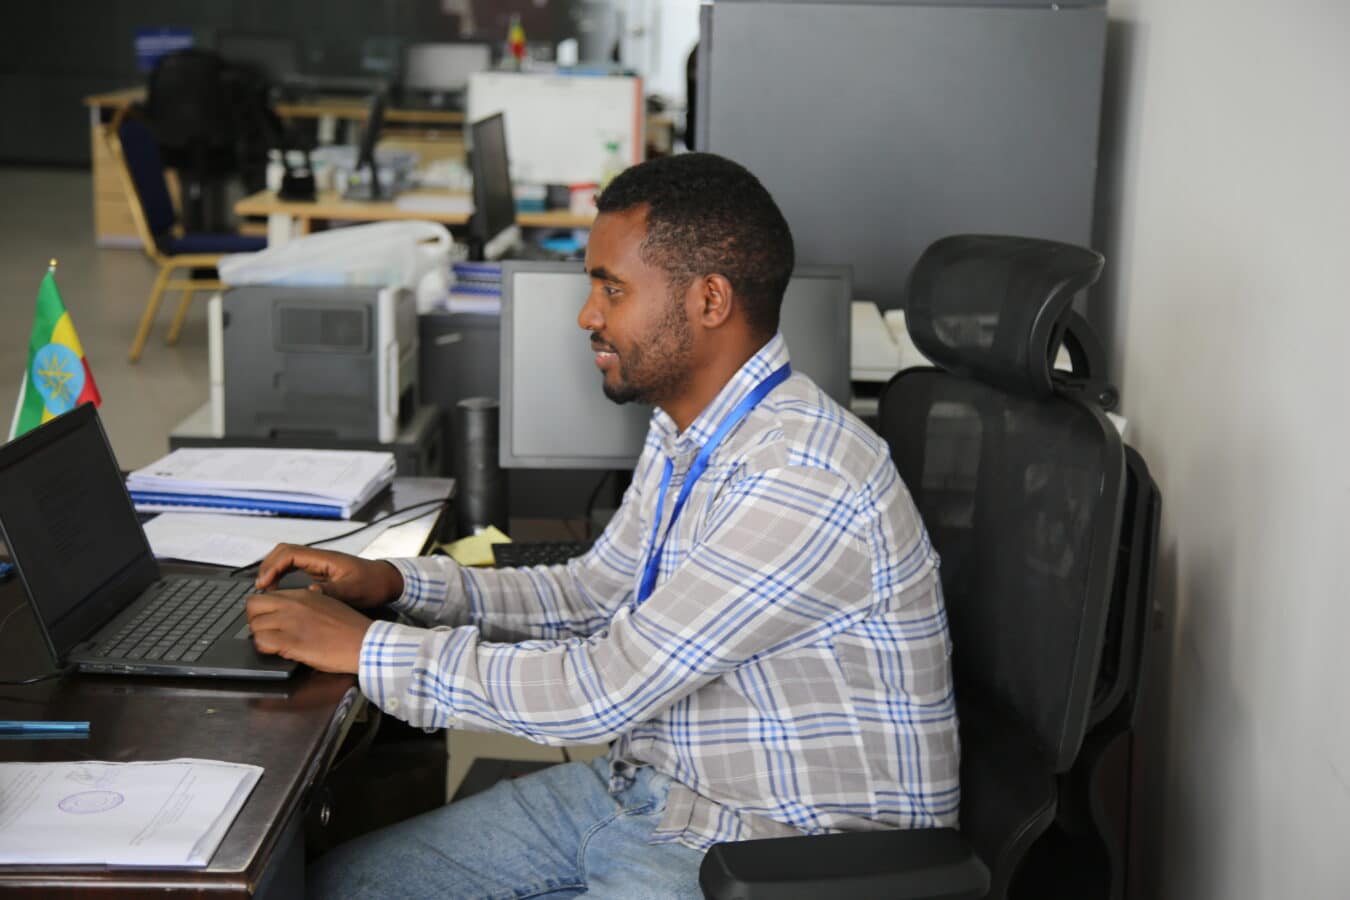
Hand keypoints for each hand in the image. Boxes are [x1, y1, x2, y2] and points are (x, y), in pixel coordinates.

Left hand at [246, 589, 373, 672]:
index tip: (269, 619)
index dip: (264, 610)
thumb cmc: (351, 628)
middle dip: (255, 620)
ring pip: (255, 625)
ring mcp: (291, 622)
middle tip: (265, 631)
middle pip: (253, 606)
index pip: (267, 595)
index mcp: (304, 594)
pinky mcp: (291, 641)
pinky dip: (264, 648)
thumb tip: (294, 611)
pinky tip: (277, 651)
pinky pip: (261, 642)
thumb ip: (309, 603)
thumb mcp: (329, 604)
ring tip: (275, 644)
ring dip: (261, 636)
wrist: (364, 642)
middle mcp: (294, 605)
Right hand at [254, 544, 403, 609]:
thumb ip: (333, 591)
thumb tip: (311, 591)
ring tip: (264, 589)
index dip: (273, 566)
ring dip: (273, 570)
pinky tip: (278, 590)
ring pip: (287, 559)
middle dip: (268, 566)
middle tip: (259, 586)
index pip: (290, 553)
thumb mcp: (354, 591)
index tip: (264, 583)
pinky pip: (293, 568)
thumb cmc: (373, 584)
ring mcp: (318, 564)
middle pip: (284, 552)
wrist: (386, 582)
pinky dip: (281, 575)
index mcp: (325, 558)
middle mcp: (319, 558)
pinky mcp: (319, 572)